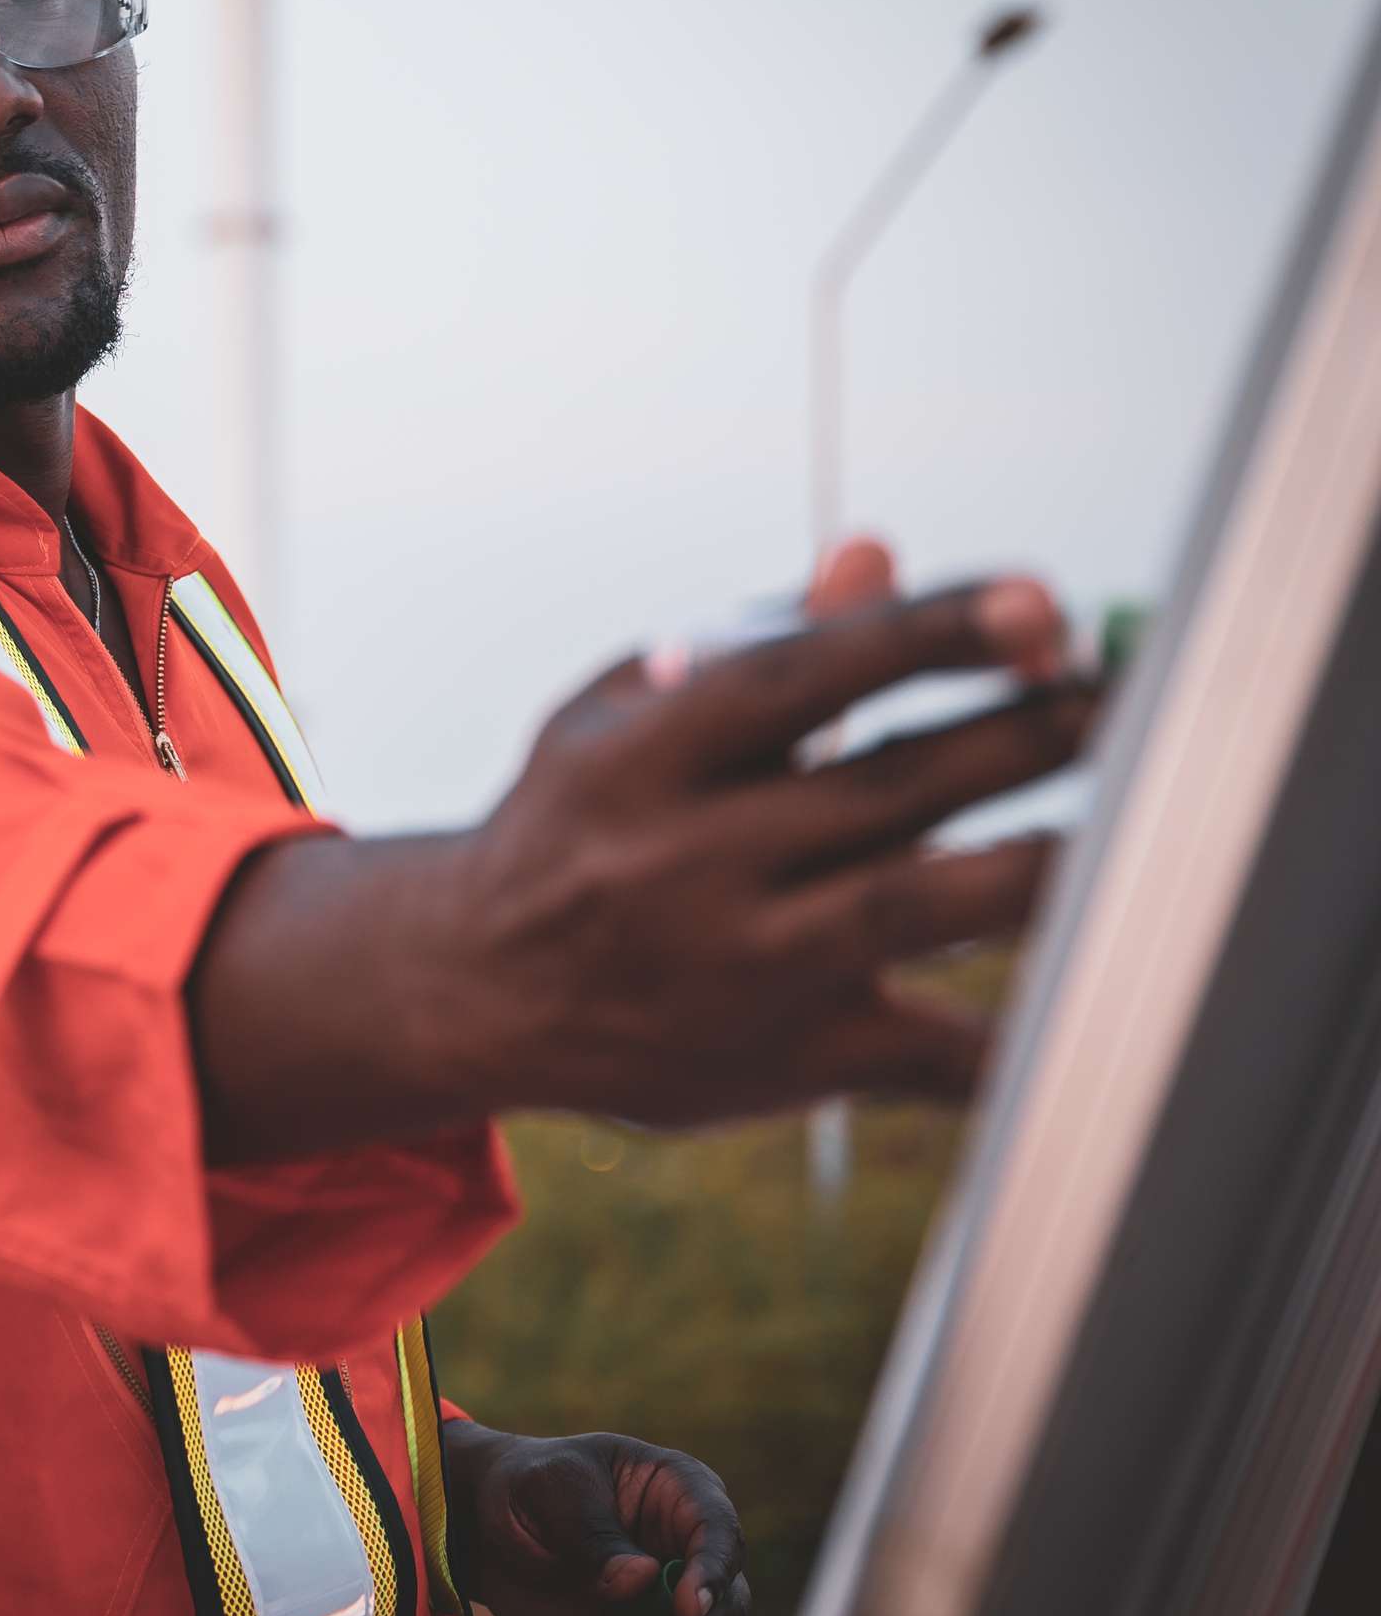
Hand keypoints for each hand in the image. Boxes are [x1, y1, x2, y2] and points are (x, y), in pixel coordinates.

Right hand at [429, 539, 1089, 1123]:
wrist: (471, 992)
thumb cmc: (573, 826)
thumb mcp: (621, 717)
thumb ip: (755, 644)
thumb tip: (876, 556)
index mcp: (641, 759)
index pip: (803, 678)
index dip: (929, 633)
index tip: (1038, 602)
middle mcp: (685, 862)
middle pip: (893, 788)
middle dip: (1028, 732)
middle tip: (1121, 695)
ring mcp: (739, 967)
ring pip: (926, 907)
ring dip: (1050, 859)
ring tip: (1145, 820)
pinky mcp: (786, 1059)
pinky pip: (934, 1053)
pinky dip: (1028, 1031)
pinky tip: (1098, 986)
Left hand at [440, 1420, 751, 1615]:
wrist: (489, 1526)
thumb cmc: (529, 1486)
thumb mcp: (547, 1487)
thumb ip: (592, 1531)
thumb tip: (643, 1580)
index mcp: (683, 1493)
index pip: (721, 1535)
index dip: (713, 1576)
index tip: (687, 1609)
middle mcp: (694, 1558)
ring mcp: (675, 1613)